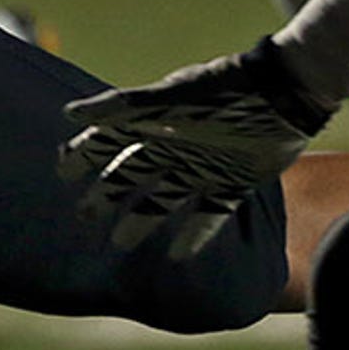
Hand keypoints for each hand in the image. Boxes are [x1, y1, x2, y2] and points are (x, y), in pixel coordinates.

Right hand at [60, 41, 331, 259]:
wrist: (286, 96)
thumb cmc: (221, 93)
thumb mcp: (166, 100)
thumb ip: (121, 109)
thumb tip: (70, 114)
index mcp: (154, 121)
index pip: (108, 140)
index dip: (84, 155)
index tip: (63, 175)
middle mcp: (174, 145)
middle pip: (131, 175)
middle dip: (106, 195)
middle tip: (84, 217)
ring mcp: (203, 164)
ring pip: (163, 198)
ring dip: (142, 219)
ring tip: (121, 242)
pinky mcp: (234, 181)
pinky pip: (209, 212)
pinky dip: (195, 234)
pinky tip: (178, 256)